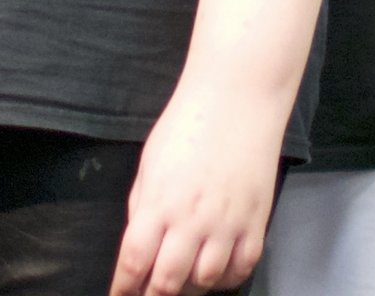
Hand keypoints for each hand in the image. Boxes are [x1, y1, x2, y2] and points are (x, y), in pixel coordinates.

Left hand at [110, 79, 281, 295]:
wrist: (237, 99)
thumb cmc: (189, 123)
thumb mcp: (150, 163)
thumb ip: (142, 206)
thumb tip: (138, 243)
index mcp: (159, 202)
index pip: (134, 262)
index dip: (123, 288)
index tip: (119, 295)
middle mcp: (191, 219)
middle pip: (167, 283)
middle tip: (149, 294)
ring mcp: (227, 224)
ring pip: (205, 281)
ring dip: (189, 286)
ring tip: (182, 278)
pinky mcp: (255, 222)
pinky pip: (241, 269)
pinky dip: (227, 278)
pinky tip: (216, 269)